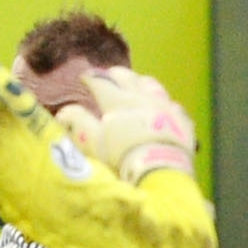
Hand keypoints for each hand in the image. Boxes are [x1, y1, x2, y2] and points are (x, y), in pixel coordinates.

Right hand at [55, 68, 196, 182]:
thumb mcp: (93, 143)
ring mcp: (165, 108)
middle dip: (115, 74)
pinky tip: (165, 107)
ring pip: (152, 86)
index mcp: (117, 101)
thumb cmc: (122, 158)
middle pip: (128, 78)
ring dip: (141, 82)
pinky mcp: (183, 123)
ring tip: (136, 83)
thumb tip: (64, 111)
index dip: (90, 77)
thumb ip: (78, 123)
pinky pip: (173, 106)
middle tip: (108, 74)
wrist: (162, 173)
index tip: (83, 76)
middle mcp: (142, 98)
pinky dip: (165, 104)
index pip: (101, 81)